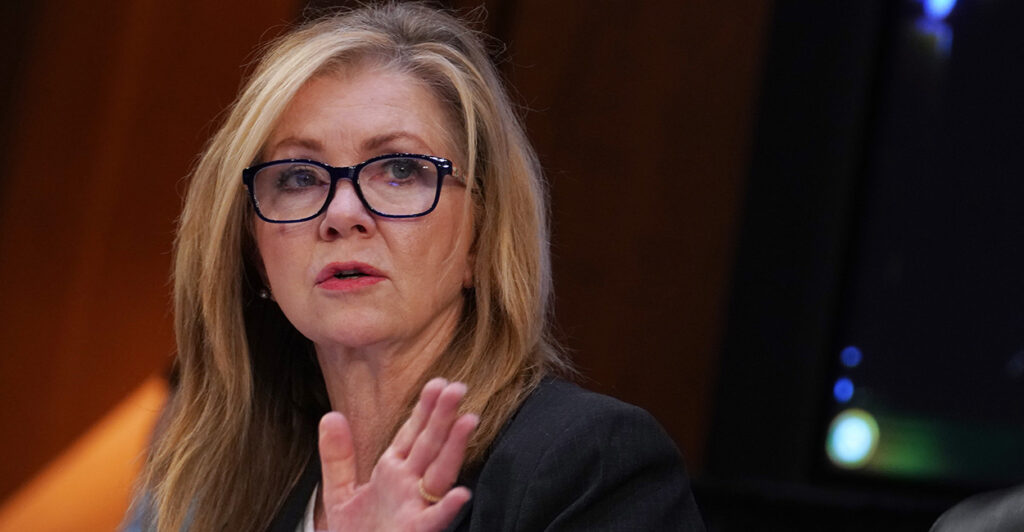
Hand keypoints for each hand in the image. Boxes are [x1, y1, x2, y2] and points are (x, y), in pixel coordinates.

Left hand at [318, 378, 478, 530]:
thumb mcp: (339, 494)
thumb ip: (338, 456)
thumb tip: (330, 415)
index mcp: (393, 473)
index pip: (413, 434)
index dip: (424, 409)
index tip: (438, 382)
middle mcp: (409, 487)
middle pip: (429, 445)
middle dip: (442, 417)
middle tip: (458, 386)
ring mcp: (414, 509)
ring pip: (439, 474)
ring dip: (454, 448)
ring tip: (468, 420)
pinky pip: (434, 520)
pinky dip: (447, 508)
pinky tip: (462, 493)